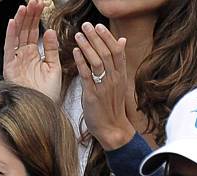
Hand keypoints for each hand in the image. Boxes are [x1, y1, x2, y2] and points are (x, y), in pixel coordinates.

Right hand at [3, 0, 61, 102]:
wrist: (43, 109)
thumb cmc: (48, 93)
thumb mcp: (54, 67)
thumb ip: (52, 49)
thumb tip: (49, 31)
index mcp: (33, 56)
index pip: (34, 32)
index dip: (37, 18)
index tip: (42, 5)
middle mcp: (23, 57)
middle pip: (25, 32)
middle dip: (29, 16)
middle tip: (34, 1)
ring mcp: (16, 62)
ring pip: (17, 37)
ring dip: (20, 21)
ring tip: (25, 7)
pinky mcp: (10, 68)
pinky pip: (9, 49)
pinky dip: (10, 35)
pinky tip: (13, 22)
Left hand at [73, 22, 134, 150]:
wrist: (112, 129)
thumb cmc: (112, 107)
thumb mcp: (119, 83)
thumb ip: (118, 63)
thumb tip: (121, 41)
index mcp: (120, 75)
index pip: (116, 50)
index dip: (107, 37)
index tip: (99, 26)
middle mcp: (114, 78)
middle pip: (106, 52)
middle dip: (95, 37)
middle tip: (86, 26)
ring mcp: (104, 86)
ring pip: (96, 61)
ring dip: (86, 46)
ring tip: (78, 35)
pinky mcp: (93, 95)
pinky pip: (87, 75)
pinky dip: (80, 62)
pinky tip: (74, 52)